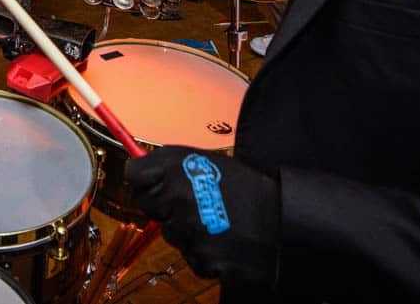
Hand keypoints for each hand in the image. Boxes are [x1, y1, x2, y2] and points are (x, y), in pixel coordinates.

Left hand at [126, 146, 278, 293]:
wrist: (285, 218)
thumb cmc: (248, 188)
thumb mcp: (208, 161)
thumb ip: (171, 165)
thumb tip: (138, 169)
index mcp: (179, 166)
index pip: (135, 174)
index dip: (145, 180)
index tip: (157, 184)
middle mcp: (177, 195)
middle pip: (148, 205)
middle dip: (166, 207)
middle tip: (196, 204)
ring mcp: (188, 229)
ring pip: (171, 234)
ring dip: (188, 232)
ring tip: (217, 222)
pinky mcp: (202, 258)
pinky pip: (192, 258)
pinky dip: (205, 254)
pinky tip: (225, 242)